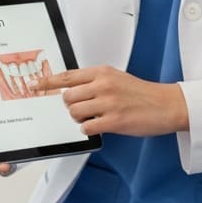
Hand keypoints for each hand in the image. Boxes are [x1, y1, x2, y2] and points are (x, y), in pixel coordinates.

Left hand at [37, 66, 188, 136]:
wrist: (166, 104)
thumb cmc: (142, 93)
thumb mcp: (117, 78)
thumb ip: (94, 81)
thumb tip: (70, 89)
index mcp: (103, 72)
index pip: (67, 76)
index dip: (47, 82)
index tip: (35, 86)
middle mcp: (104, 85)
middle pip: (67, 97)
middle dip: (70, 107)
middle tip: (83, 109)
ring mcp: (109, 103)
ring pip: (74, 113)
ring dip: (79, 119)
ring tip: (94, 118)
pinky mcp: (114, 121)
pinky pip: (87, 128)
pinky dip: (89, 129)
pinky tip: (100, 126)